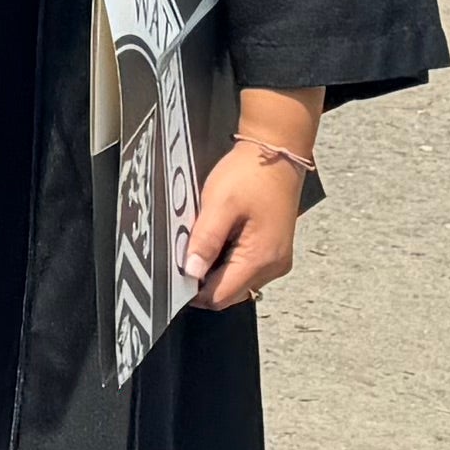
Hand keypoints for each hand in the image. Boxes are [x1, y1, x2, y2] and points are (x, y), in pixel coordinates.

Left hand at [184, 134, 315, 306]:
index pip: (221, 296)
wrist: (277, 154)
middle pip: (229, 293)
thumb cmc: (249, 175)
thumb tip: (191, 272)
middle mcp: (272, 267)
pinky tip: (215, 239)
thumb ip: (205, 241)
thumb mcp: (219, 204)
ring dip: (214, 271)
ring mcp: (276, 260)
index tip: (172, 276)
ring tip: (198, 243)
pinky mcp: (274, 250)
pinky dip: (227, 261)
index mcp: (260, 259)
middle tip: (181, 255)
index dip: (193, 292)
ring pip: (237, 282)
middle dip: (203, 281)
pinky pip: (246, 268)